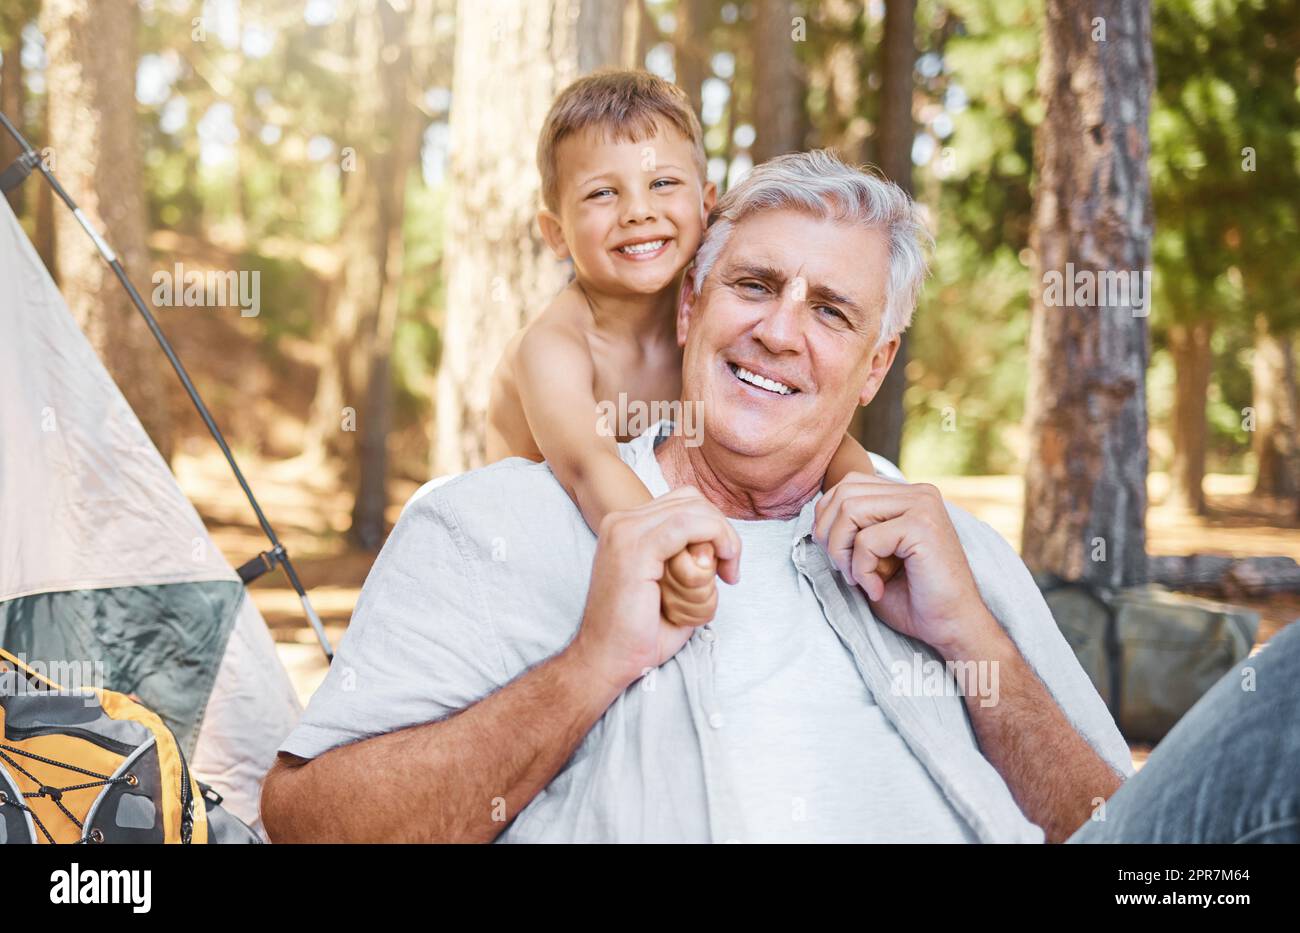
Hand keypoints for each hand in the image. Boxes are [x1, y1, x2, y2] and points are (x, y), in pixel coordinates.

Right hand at [572, 487, 740, 690]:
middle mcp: (621, 521)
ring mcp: (624, 531)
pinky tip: (720, 570)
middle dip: (722, 531)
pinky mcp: (635, 548)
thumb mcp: (671, 586)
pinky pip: (688, 526)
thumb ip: (690, 559)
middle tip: (730, 570)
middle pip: (692, 501)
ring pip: (694, 511)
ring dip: (721, 540)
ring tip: (724, 575)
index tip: (725, 565)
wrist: (607, 659)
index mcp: (625, 526)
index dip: (713, 527)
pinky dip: (714, 540)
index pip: (684, 502)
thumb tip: (716, 548)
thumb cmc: (640, 631)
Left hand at [812, 472, 994, 656]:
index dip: (828, 519)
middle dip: (830, 535)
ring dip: (843, 552)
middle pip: (844, 493)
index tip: (838, 556)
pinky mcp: (922, 526)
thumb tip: (816, 516)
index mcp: (908, 494)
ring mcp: (923, 505)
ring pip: (850, 510)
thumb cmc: (912, 597)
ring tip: (859, 579)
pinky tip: (878, 588)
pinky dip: (862, 569)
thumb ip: (853, 529)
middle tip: (844, 569)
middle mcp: (919, 493)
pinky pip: (866, 539)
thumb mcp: (873, 556)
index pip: (847, 485)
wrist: (951, 626)